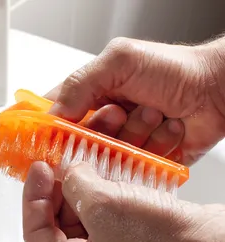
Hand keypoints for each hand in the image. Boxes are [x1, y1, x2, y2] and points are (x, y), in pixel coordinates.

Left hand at [22, 161, 224, 241]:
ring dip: (81, 189)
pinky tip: (106, 173)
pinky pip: (107, 213)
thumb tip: (69, 173)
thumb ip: (75, 185)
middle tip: (57, 169)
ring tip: (83, 164)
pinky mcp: (133, 240)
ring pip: (83, 217)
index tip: (38, 171)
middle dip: (55, 194)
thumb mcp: (105, 205)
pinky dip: (103, 192)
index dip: (32, 199)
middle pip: (57, 226)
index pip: (35, 235)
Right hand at [46, 36, 224, 165]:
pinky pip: (134, 169)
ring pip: (107, 159)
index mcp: (88, 95)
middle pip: (77, 145)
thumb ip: (80, 84)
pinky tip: (168, 129)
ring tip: (153, 114)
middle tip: (119, 113)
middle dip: (101, 131)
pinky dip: (154, 149)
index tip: (48, 138)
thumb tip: (53, 115)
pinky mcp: (141, 163)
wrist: (219, 88)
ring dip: (133, 136)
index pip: (51, 117)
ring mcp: (121, 143)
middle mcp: (101, 121)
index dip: (46, 131)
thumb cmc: (175, 69)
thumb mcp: (120, 61)